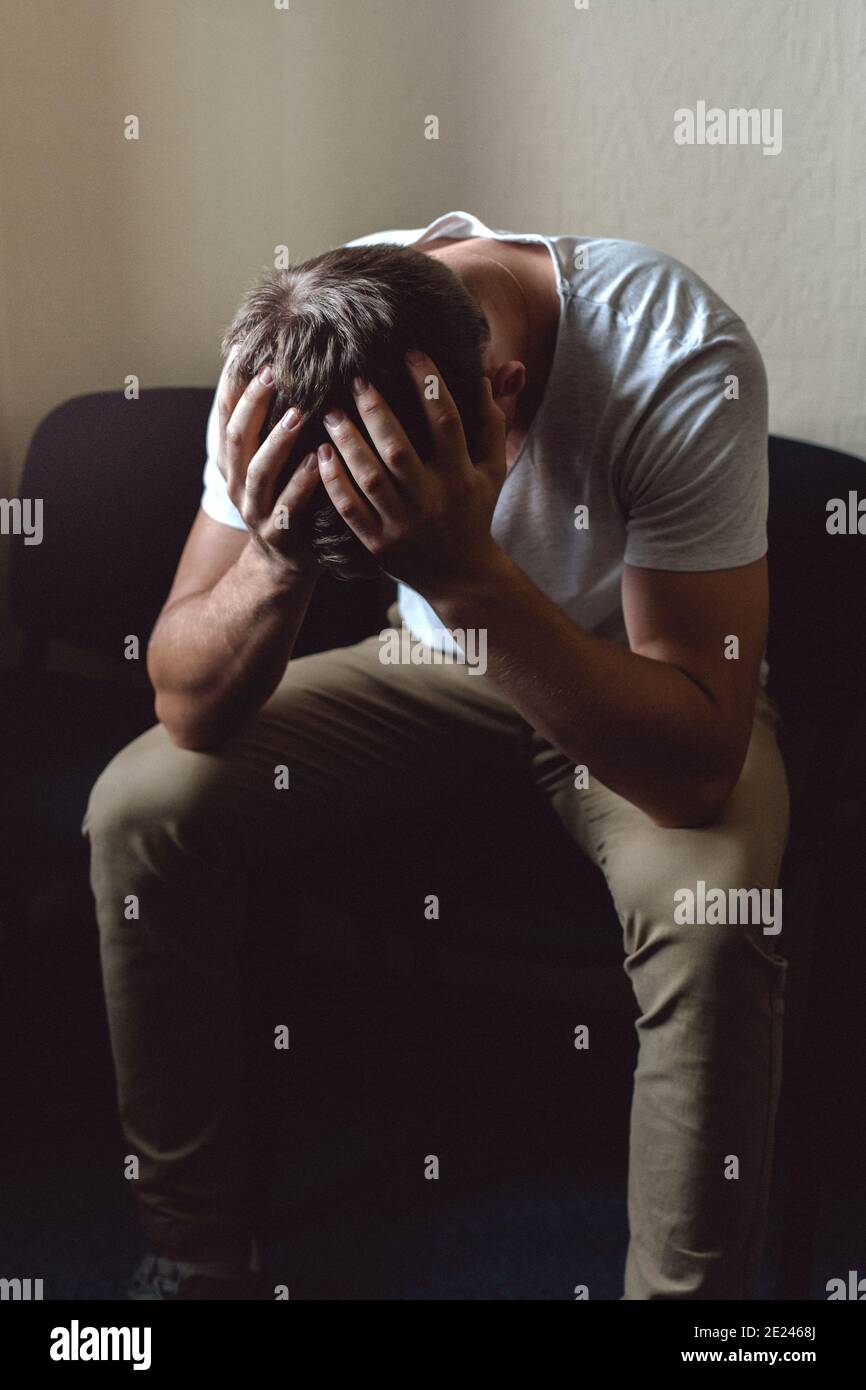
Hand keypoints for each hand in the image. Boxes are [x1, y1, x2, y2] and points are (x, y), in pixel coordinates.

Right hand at [217, 355, 320, 577]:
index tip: (244, 350)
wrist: (286, 561)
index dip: (230, 383)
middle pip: (236, 437)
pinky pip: (289, 505)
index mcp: (232, 462)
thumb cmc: (286, 498)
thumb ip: (270, 425)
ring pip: (259, 471)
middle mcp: (237, 483)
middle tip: (272, 372)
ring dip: (277, 440)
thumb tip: (282, 368)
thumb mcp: (270, 462)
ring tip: (297, 413)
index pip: (224, 415)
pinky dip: (303, 482)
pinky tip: (319, 460)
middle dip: (252, 403)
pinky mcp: (280, 532)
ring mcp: (256, 509)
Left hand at [317, 350, 506, 592]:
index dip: (429, 384)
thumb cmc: (474, 511)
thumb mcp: (492, 470)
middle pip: (400, 450)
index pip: (447, 422)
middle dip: (377, 412)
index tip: (411, 352)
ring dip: (348, 443)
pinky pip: (351, 510)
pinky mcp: (379, 544)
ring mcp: (403, 524)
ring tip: (331, 412)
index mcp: (461, 476)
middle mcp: (432, 499)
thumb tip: (481, 376)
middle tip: (356, 380)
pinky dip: (335, 482)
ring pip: (371, 478)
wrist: (461, 575)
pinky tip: (322, 453)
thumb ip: (490, 423)